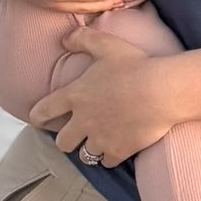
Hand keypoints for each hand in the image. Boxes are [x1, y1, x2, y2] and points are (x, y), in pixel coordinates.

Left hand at [28, 26, 178, 167]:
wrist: (163, 91)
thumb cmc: (135, 65)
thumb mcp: (107, 44)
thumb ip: (82, 38)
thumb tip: (64, 39)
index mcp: (75, 96)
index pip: (43, 111)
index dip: (38, 117)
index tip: (39, 119)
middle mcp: (83, 121)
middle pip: (62, 143)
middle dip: (66, 140)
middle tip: (75, 134)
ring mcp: (100, 138)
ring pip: (84, 156)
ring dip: (89, 150)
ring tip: (97, 143)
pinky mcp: (119, 150)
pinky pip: (107, 162)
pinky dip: (110, 157)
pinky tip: (116, 149)